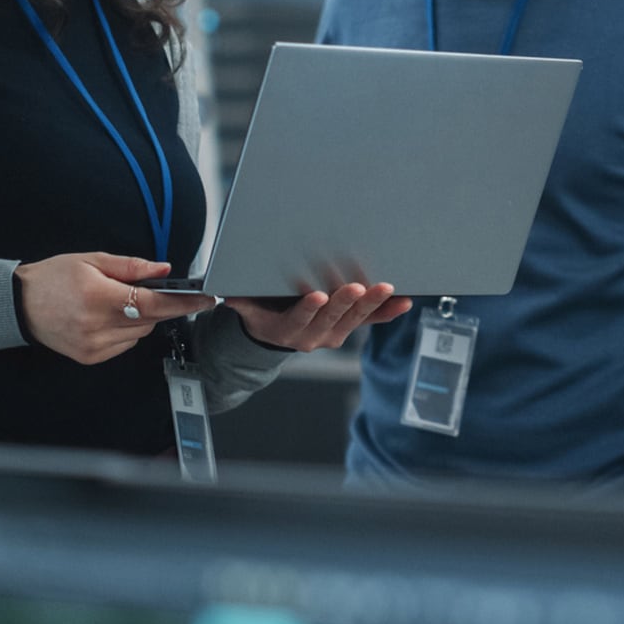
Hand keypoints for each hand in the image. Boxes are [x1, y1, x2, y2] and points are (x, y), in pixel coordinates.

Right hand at [13, 253, 212, 365]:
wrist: (19, 305)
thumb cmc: (52, 279)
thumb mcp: (92, 260)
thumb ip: (131, 266)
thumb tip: (163, 269)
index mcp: (99, 297)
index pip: (154, 303)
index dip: (184, 302)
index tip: (206, 298)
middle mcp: (97, 326)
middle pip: (151, 320)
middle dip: (160, 305)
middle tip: (149, 290)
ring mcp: (94, 346)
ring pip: (141, 334)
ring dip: (141, 318)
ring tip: (116, 302)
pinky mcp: (91, 357)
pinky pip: (125, 345)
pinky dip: (126, 331)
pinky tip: (107, 318)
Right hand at [231, 283, 411, 351]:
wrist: (277, 332)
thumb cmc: (264, 311)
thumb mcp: (248, 307)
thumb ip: (240, 300)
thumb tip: (219, 291)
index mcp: (287, 330)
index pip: (298, 319)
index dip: (308, 308)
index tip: (317, 296)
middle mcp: (313, 336)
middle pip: (332, 318)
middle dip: (345, 302)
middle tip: (357, 287)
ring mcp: (334, 334)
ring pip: (355, 319)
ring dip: (372, 304)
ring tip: (386, 289)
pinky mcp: (349, 327)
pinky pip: (371, 321)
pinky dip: (387, 313)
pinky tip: (403, 303)